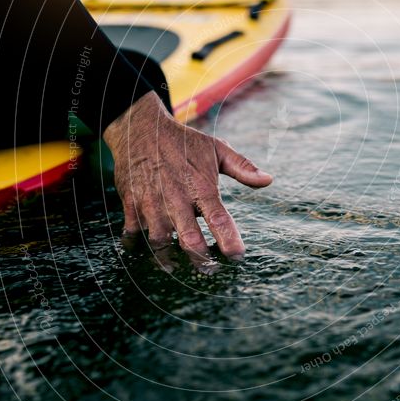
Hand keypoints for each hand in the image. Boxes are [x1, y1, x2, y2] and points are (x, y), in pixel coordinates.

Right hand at [103, 92, 271, 264]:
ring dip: (169, 259)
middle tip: (211, 272)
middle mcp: (176, 198)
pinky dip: (139, 248)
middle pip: (189, 239)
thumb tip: (268, 180)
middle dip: (200, 260)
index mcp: (200, 186)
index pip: (219, 219)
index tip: (238, 257)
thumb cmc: (182, 141)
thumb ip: (243, 167)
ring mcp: (151, 203)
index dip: (229, 241)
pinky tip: (148, 255)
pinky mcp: (131, 204)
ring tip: (178, 270)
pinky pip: (133, 234)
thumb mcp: (216, 148)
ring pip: (160, 241)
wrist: (139, 128)